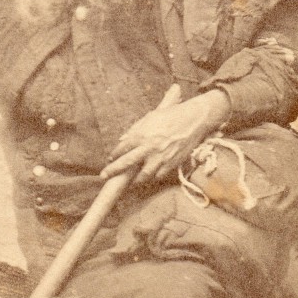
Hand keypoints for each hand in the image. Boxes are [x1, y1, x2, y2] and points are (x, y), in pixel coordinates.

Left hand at [100, 90, 230, 184]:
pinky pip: (158, 176)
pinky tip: (149, 177)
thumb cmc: (171, 115)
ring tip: (130, 182)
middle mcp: (149, 147)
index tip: (110, 159)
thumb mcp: (150, 117)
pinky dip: (153, 177)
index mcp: (142, 134)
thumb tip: (123, 140)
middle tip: (104, 176)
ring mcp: (160, 157)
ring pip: (143, 175)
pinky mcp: (172, 164)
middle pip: (126, 163)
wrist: (194, 119)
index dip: (114, 155)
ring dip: (135, 180)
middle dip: (113, 171)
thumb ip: (135, 129)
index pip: (122, 148)